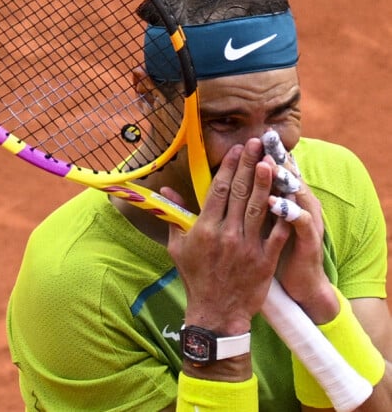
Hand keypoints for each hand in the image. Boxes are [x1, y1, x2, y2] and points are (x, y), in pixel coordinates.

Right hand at [166, 139, 290, 334]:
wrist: (216, 312)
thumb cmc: (194, 276)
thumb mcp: (177, 246)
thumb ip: (175, 215)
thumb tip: (166, 190)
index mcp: (205, 228)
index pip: (218, 190)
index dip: (228, 167)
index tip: (235, 150)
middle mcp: (227, 234)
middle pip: (239, 192)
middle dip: (248, 164)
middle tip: (256, 144)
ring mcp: (248, 247)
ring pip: (258, 207)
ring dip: (265, 182)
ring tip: (270, 160)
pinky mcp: (265, 260)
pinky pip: (277, 233)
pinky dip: (283, 214)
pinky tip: (289, 196)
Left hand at [263, 130, 338, 322]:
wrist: (300, 284)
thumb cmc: (274, 251)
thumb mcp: (263, 222)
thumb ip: (250, 200)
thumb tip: (231, 179)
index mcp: (284, 198)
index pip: (274, 171)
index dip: (263, 154)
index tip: (251, 137)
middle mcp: (297, 204)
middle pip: (285, 176)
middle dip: (272, 157)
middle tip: (261, 139)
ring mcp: (305, 220)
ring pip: (294, 194)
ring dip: (281, 179)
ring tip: (267, 164)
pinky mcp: (308, 240)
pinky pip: (300, 223)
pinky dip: (288, 211)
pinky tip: (274, 202)